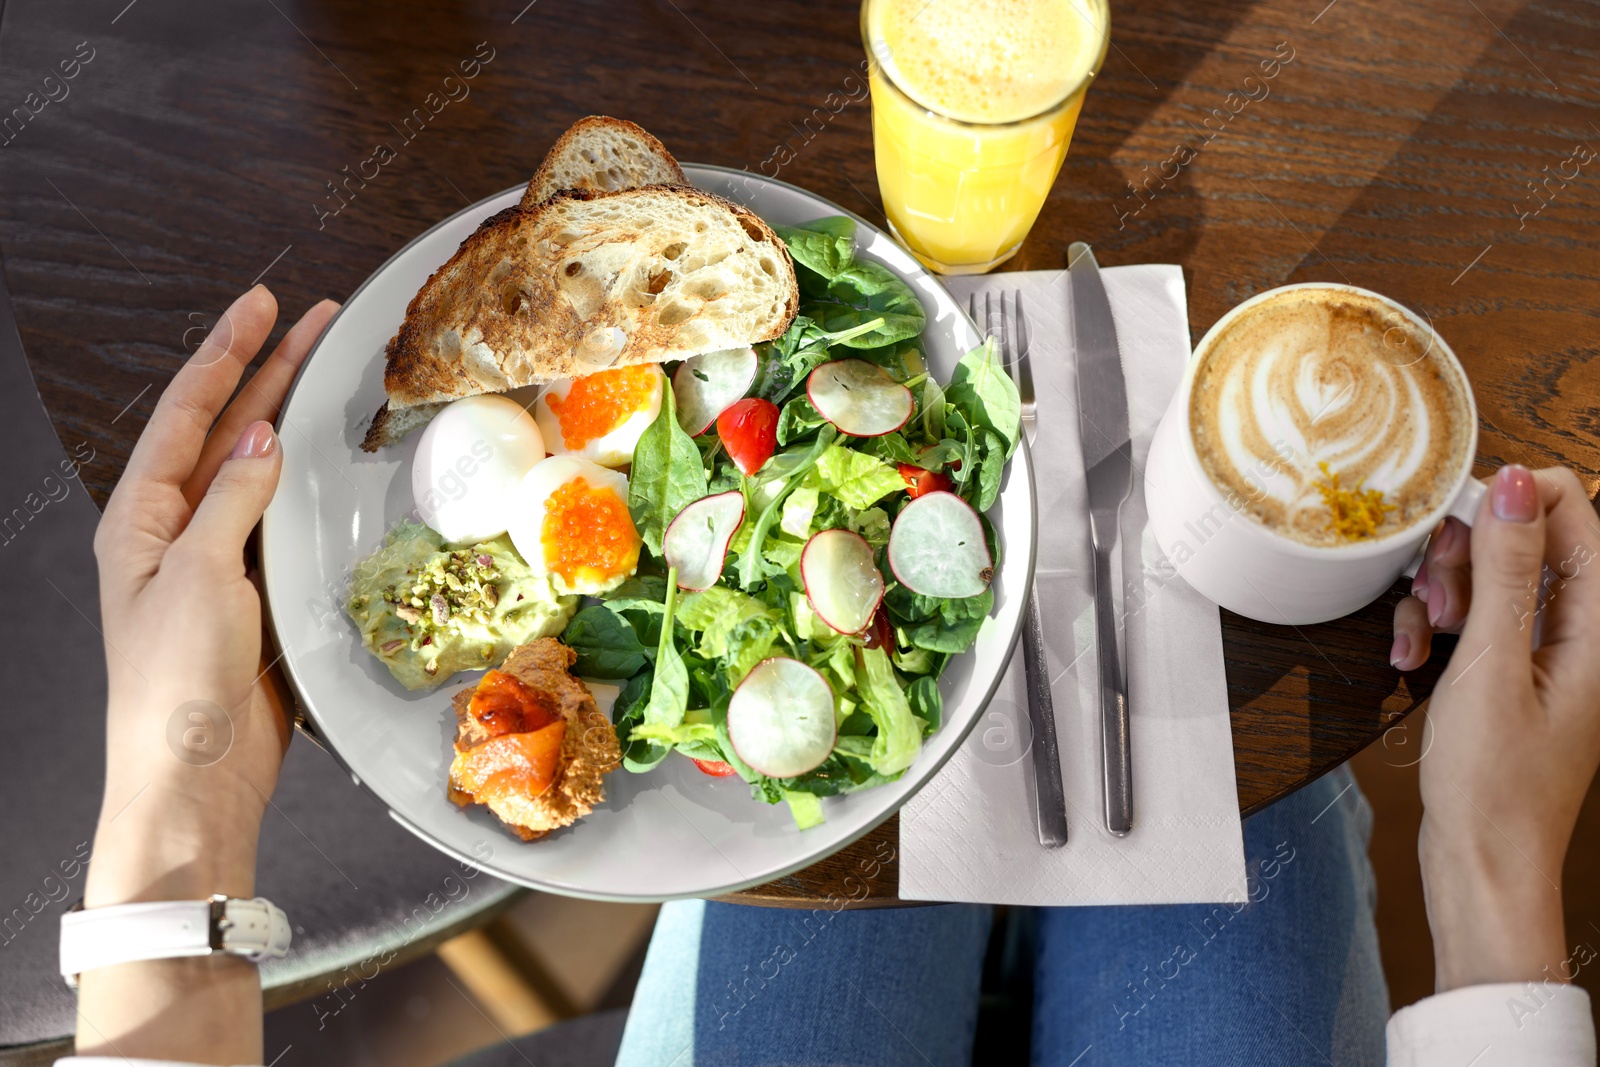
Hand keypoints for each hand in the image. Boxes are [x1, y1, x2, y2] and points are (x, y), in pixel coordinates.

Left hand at [78, 286, 336, 1061]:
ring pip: (259, 474)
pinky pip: (284, 523)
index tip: (260, 306)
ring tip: (326, 371)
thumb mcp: (200, 575)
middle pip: (226, 434)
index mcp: (142, 520)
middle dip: (265, 373)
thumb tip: (263, 438)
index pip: (186, 416)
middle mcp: (177, 533)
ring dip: (290, 423)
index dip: (226, 356)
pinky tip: (333, 464)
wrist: (197, 776)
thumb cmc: (176, 681)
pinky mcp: (257, 597)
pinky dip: (310, 486)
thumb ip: (234, 501)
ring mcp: (218, 564)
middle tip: (309, 319)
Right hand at [1395, 465, 1599, 991]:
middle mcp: (1584, 628)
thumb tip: (1515, 484)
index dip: (1510, 503)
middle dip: (1466, 556)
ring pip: (1490, 573)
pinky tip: (1412, 658)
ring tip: (1421, 639)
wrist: (1484, 863)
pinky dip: (1436, 627)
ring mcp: (1549, 647)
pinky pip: (1474, 614)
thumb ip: (1505, 569)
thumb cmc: (1496, 784)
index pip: (1573, 509)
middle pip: (1525, 537)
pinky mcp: (1514, 666)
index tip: (1454, 532)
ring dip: (1442, 593)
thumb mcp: (1490, 665)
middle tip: (1437, 602)